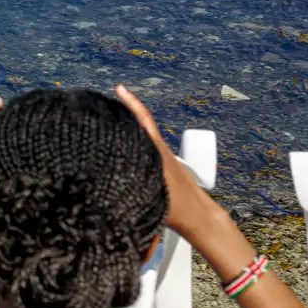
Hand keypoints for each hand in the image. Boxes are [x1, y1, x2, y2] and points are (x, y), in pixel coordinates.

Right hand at [114, 85, 215, 240]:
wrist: (202, 218)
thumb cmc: (179, 210)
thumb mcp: (151, 197)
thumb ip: (131, 185)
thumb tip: (105, 180)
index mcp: (158, 153)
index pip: (144, 121)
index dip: (132, 104)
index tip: (120, 88)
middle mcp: (161, 151)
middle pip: (142, 125)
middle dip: (127, 112)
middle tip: (108, 103)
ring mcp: (165, 159)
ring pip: (145, 137)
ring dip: (131, 129)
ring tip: (112, 124)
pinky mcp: (167, 169)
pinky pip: (148, 149)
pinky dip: (136, 145)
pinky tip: (125, 151)